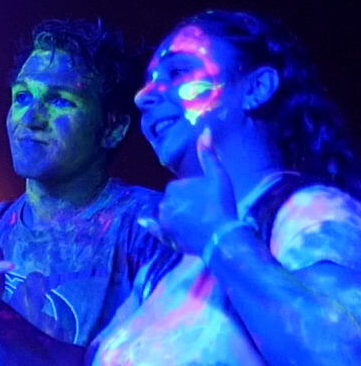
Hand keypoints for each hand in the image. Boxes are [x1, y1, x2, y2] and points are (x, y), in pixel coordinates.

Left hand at [156, 129, 241, 257]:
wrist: (220, 235)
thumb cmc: (220, 204)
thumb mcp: (217, 176)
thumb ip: (208, 155)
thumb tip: (205, 130)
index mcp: (174, 187)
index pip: (181, 187)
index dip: (194, 192)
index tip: (206, 197)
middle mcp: (163, 202)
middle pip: (174, 200)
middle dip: (185, 202)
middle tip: (203, 210)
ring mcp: (162, 220)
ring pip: (167, 213)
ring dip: (176, 214)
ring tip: (195, 221)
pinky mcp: (163, 235)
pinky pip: (154, 228)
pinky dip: (151, 225)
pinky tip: (145, 222)